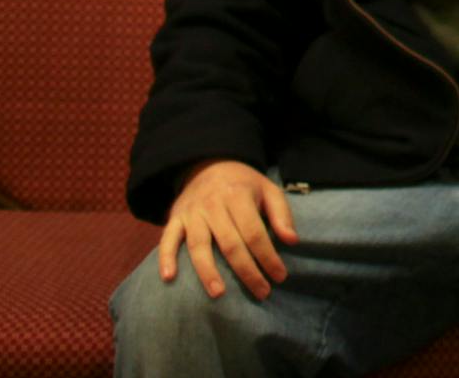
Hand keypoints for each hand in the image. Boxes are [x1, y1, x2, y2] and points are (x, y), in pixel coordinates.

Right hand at [159, 159, 298, 300]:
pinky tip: (168, 278)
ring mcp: (192, 212)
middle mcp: (213, 205)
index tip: (279, 276)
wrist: (209, 164)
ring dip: (208, 271)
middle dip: (246, 271)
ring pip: (198, 246)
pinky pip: (167, 239)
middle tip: (261, 293)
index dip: (268, 256)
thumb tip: (292, 241)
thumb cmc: (244, 184)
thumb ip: (281, 214)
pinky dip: (166, 258)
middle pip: (230, 244)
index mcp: (239, 196)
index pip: (254, 232)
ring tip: (218, 294)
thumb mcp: (269, 189)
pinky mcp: (175, 218)